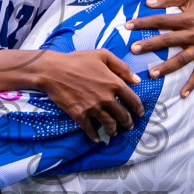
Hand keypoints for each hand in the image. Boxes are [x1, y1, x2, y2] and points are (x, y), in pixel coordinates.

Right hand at [24, 49, 142, 142]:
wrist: (53, 70)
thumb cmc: (77, 60)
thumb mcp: (103, 55)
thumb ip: (122, 67)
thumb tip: (137, 80)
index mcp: (114, 83)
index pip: (133, 100)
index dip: (139, 109)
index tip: (140, 113)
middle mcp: (106, 98)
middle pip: (123, 116)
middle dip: (128, 123)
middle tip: (129, 126)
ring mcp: (93, 108)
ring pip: (109, 125)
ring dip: (114, 130)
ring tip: (114, 132)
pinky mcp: (79, 114)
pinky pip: (90, 129)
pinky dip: (95, 136)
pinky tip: (97, 138)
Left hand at [126, 0, 193, 97]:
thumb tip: (148, 2)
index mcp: (187, 18)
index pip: (161, 20)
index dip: (144, 22)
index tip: (127, 26)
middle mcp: (193, 34)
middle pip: (168, 40)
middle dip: (150, 45)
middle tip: (133, 49)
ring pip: (181, 59)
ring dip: (166, 67)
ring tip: (151, 74)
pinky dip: (192, 85)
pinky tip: (182, 95)